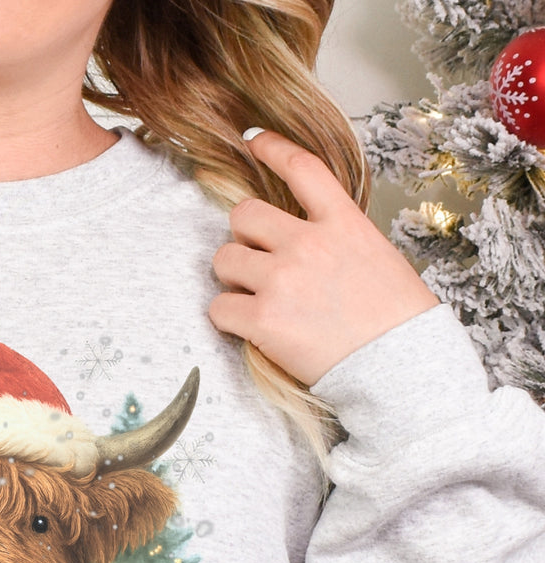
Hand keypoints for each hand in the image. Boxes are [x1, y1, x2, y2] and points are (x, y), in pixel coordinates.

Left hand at [207, 129, 437, 386]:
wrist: (400, 365)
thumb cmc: (395, 321)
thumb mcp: (375, 257)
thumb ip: (335, 238)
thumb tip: (301, 237)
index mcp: (342, 223)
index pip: (302, 168)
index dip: (272, 148)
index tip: (254, 140)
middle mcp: (308, 243)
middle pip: (243, 215)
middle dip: (243, 238)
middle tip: (257, 264)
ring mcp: (282, 280)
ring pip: (223, 259)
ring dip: (233, 277)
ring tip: (257, 299)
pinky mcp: (262, 319)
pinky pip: (218, 307)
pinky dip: (227, 317)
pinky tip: (250, 328)